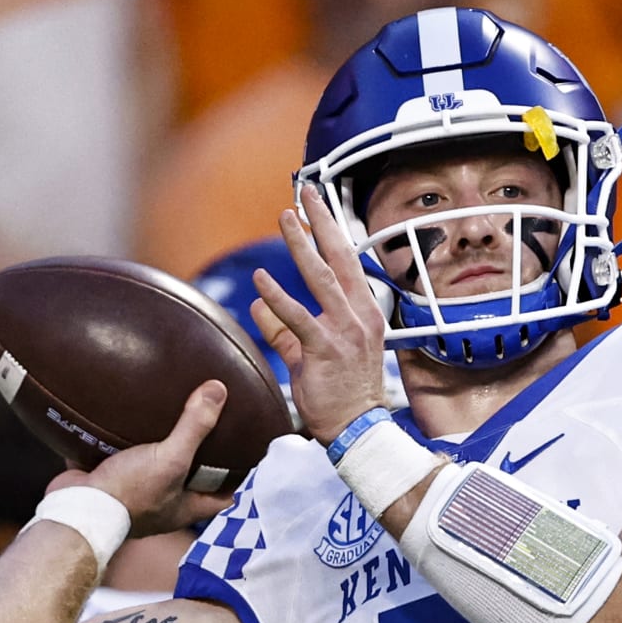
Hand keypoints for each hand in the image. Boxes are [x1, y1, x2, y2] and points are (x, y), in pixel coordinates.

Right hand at [46, 380, 231, 536]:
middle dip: (198, 458)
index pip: (223, 496)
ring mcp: (134, 494)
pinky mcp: (107, 482)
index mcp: (186, 507)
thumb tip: (218, 391)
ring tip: (168, 417)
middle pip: (189, 479)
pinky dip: (121, 442)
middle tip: (209, 428)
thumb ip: (195, 427)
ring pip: (153, 467)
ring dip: (159, 448)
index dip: (238, 479)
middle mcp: (163, 504)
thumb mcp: (171, 459)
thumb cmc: (129, 494)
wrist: (76, 509)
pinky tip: (124, 418)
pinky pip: (119, 458)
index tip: (247, 456)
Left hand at [250, 188, 389, 445]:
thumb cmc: (341, 395)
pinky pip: (299, 318)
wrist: (358, 429)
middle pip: (341, 257)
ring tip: (286, 219)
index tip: (316, 206)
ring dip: (302, 245)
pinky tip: (262, 280)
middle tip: (306, 192)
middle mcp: (359, 315)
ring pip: (322, 278)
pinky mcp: (326, 350)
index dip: (331, 231)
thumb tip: (259, 304)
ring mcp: (345, 331)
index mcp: (362, 313)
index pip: (347, 262)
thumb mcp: (312, 355)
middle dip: (322, 222)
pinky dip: (279, 297)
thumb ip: (284, 329)